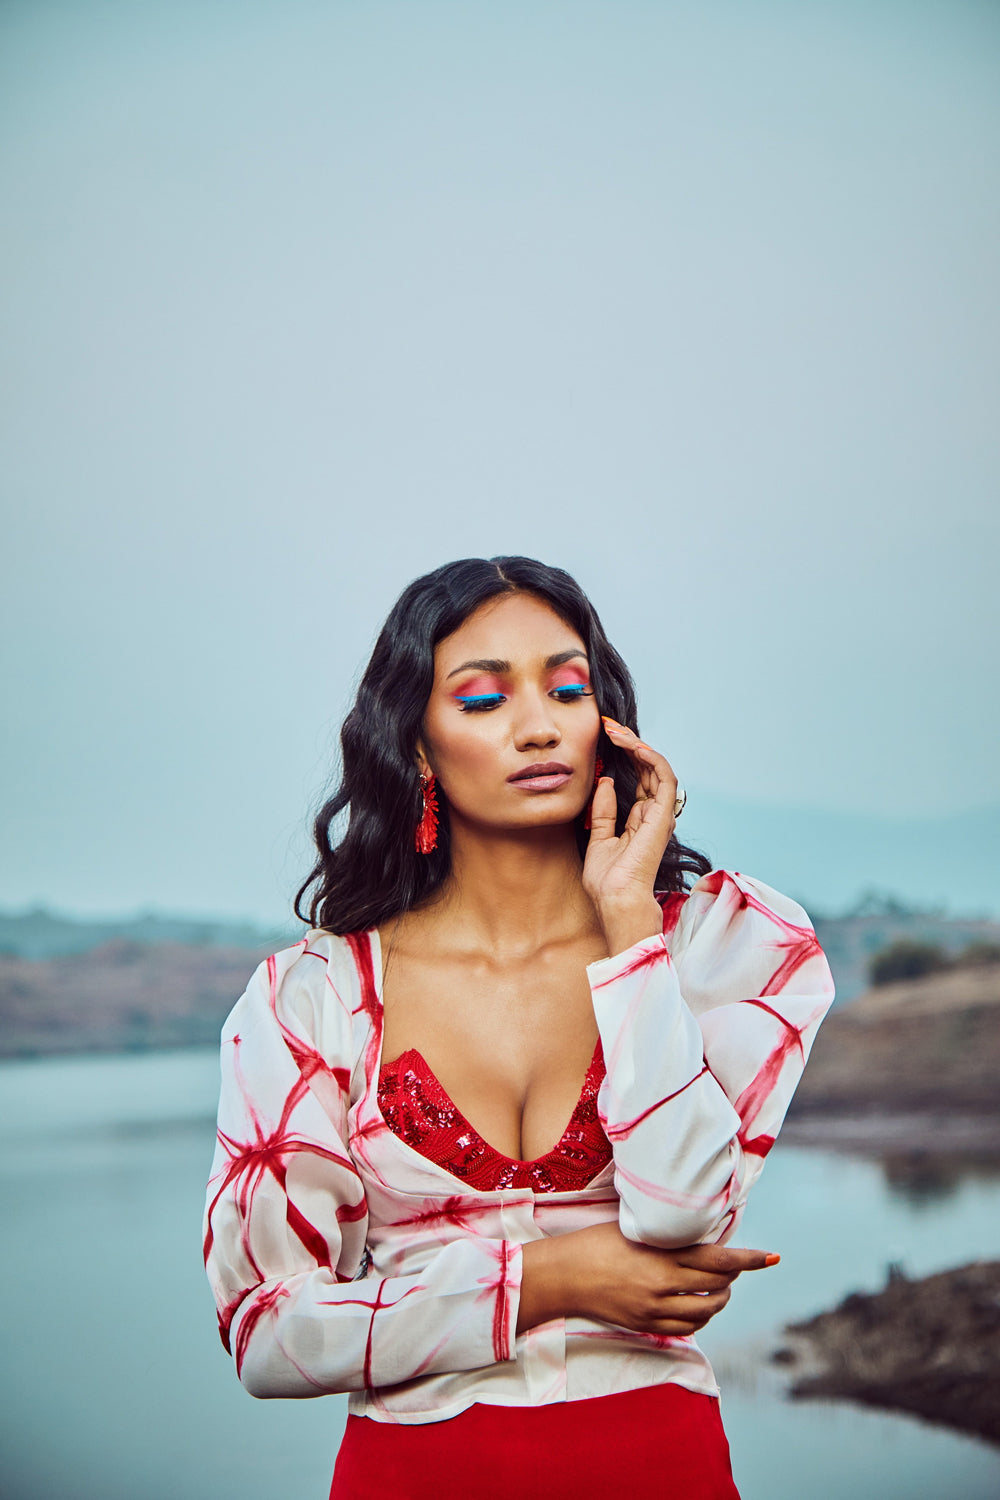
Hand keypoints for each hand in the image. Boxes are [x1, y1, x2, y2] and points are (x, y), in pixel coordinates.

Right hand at [518, 1222, 778, 1337]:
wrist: (562, 1276)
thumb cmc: (594, 1242)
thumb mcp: (633, 1229)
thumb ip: (667, 1235)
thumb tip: (699, 1232)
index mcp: (661, 1256)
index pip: (718, 1260)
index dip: (749, 1259)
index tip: (772, 1257)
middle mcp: (662, 1286)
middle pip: (717, 1287)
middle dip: (734, 1278)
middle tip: (735, 1266)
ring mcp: (654, 1310)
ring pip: (706, 1311)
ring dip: (719, 1299)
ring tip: (718, 1288)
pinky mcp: (645, 1326)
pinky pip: (686, 1329)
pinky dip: (700, 1317)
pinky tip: (698, 1305)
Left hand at [583, 717, 678, 952]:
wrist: (615, 899)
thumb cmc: (607, 880)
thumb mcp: (598, 838)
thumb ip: (603, 810)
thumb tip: (603, 781)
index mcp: (639, 821)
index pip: (637, 779)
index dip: (624, 757)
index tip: (604, 738)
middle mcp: (653, 815)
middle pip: (647, 770)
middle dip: (630, 744)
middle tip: (609, 726)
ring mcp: (660, 814)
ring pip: (657, 768)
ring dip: (638, 745)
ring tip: (617, 731)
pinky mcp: (662, 814)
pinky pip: (664, 777)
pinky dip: (651, 758)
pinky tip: (634, 745)